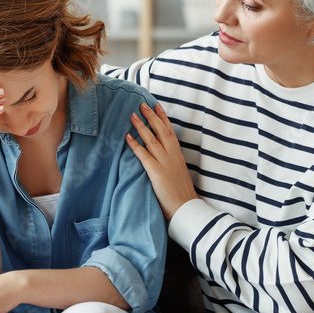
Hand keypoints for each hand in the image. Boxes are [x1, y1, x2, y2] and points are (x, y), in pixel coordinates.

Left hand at [126, 103, 198, 219]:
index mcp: (178, 155)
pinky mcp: (157, 172)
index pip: (170, 132)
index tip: (157, 106)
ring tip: (132, 115)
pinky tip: (127, 137)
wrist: (186, 208)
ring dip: (141, 126)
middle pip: (161, 131)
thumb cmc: (181, 194)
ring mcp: (165, 163)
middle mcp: (172, 156)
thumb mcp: (178, 173)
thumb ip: (171, 162)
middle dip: (151, 116)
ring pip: (152, 139)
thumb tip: (163, 156)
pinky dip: (136, 144)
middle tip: (142, 104)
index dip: (163, 118)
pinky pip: (144, 155)